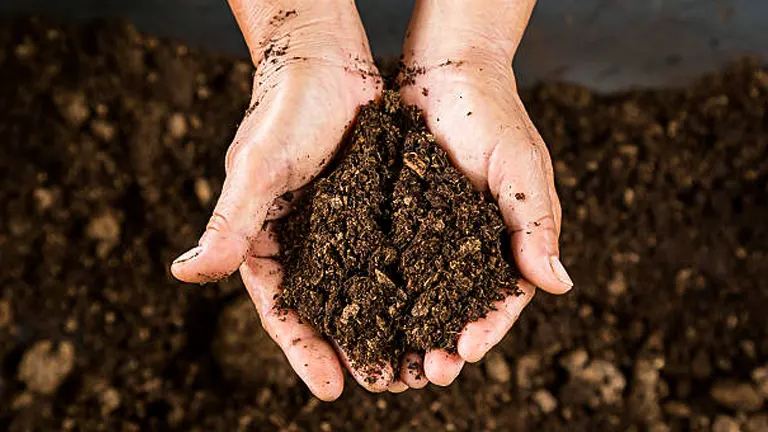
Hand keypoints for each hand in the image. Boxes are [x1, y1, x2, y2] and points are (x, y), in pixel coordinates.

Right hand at [170, 0, 401, 399]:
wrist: (324, 59)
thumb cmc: (283, 109)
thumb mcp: (258, 169)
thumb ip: (229, 224)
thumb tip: (184, 274)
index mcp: (266, 242)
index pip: (282, 310)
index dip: (304, 351)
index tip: (332, 390)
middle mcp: (304, 243)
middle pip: (328, 310)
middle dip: (353, 349)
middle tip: (385, 384)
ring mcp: (341, 229)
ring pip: (364, 290)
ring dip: (386, 326)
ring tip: (414, 361)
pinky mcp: (373, 209)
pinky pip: (391, 254)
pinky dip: (408, 284)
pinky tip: (433, 306)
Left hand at [395, 0, 572, 387]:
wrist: (444, 73)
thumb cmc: (492, 115)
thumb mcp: (520, 168)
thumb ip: (535, 223)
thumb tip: (559, 284)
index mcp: (509, 239)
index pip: (504, 297)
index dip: (487, 328)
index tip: (465, 352)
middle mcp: (470, 245)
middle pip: (460, 307)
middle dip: (445, 343)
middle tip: (427, 372)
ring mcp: (433, 236)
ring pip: (423, 296)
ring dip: (412, 331)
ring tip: (396, 361)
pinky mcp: (399, 221)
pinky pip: (390, 263)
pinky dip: (382, 293)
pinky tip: (365, 316)